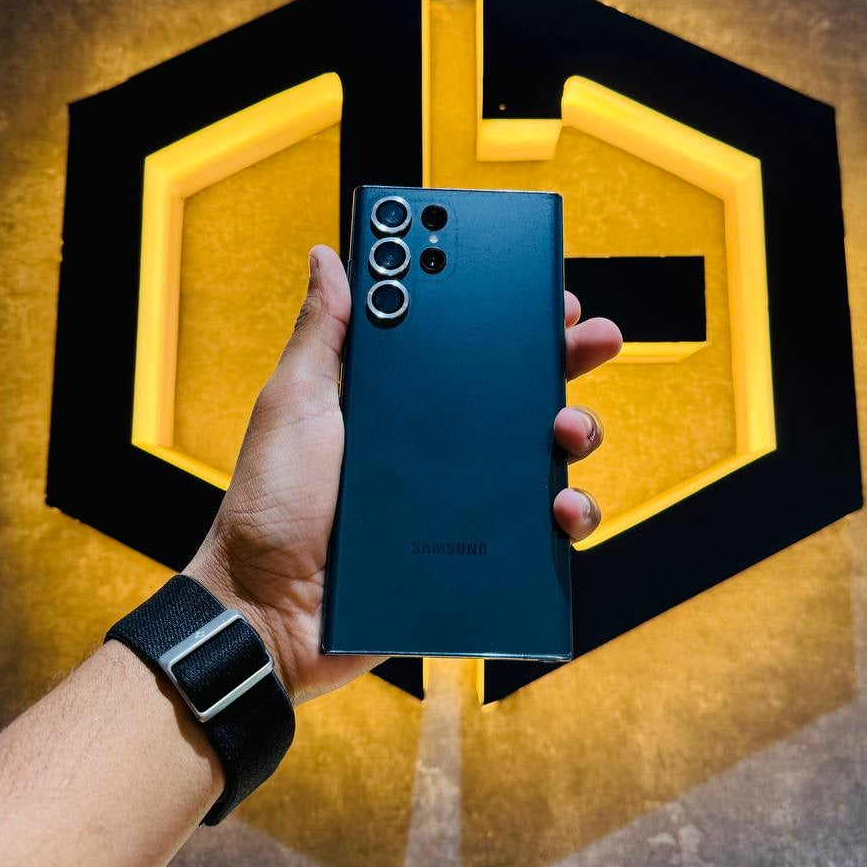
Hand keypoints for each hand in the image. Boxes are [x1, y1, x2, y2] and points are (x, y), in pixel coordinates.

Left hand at [185, 245, 622, 704]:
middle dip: (566, 361)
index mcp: (400, 403)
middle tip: (596, 340)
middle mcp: (437, 449)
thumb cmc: (270, 506)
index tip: (548, 294)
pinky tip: (561, 510)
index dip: (512, 318)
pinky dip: (567, 519)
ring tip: (569, 429)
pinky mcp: (475, 555)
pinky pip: (540, 535)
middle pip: (519, 394)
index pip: (468, 348)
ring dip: (576, 433)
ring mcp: (460, 502)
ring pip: (543, 460)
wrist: (269, 611)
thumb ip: (324, 333)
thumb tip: (329, 256)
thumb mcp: (295, 405)